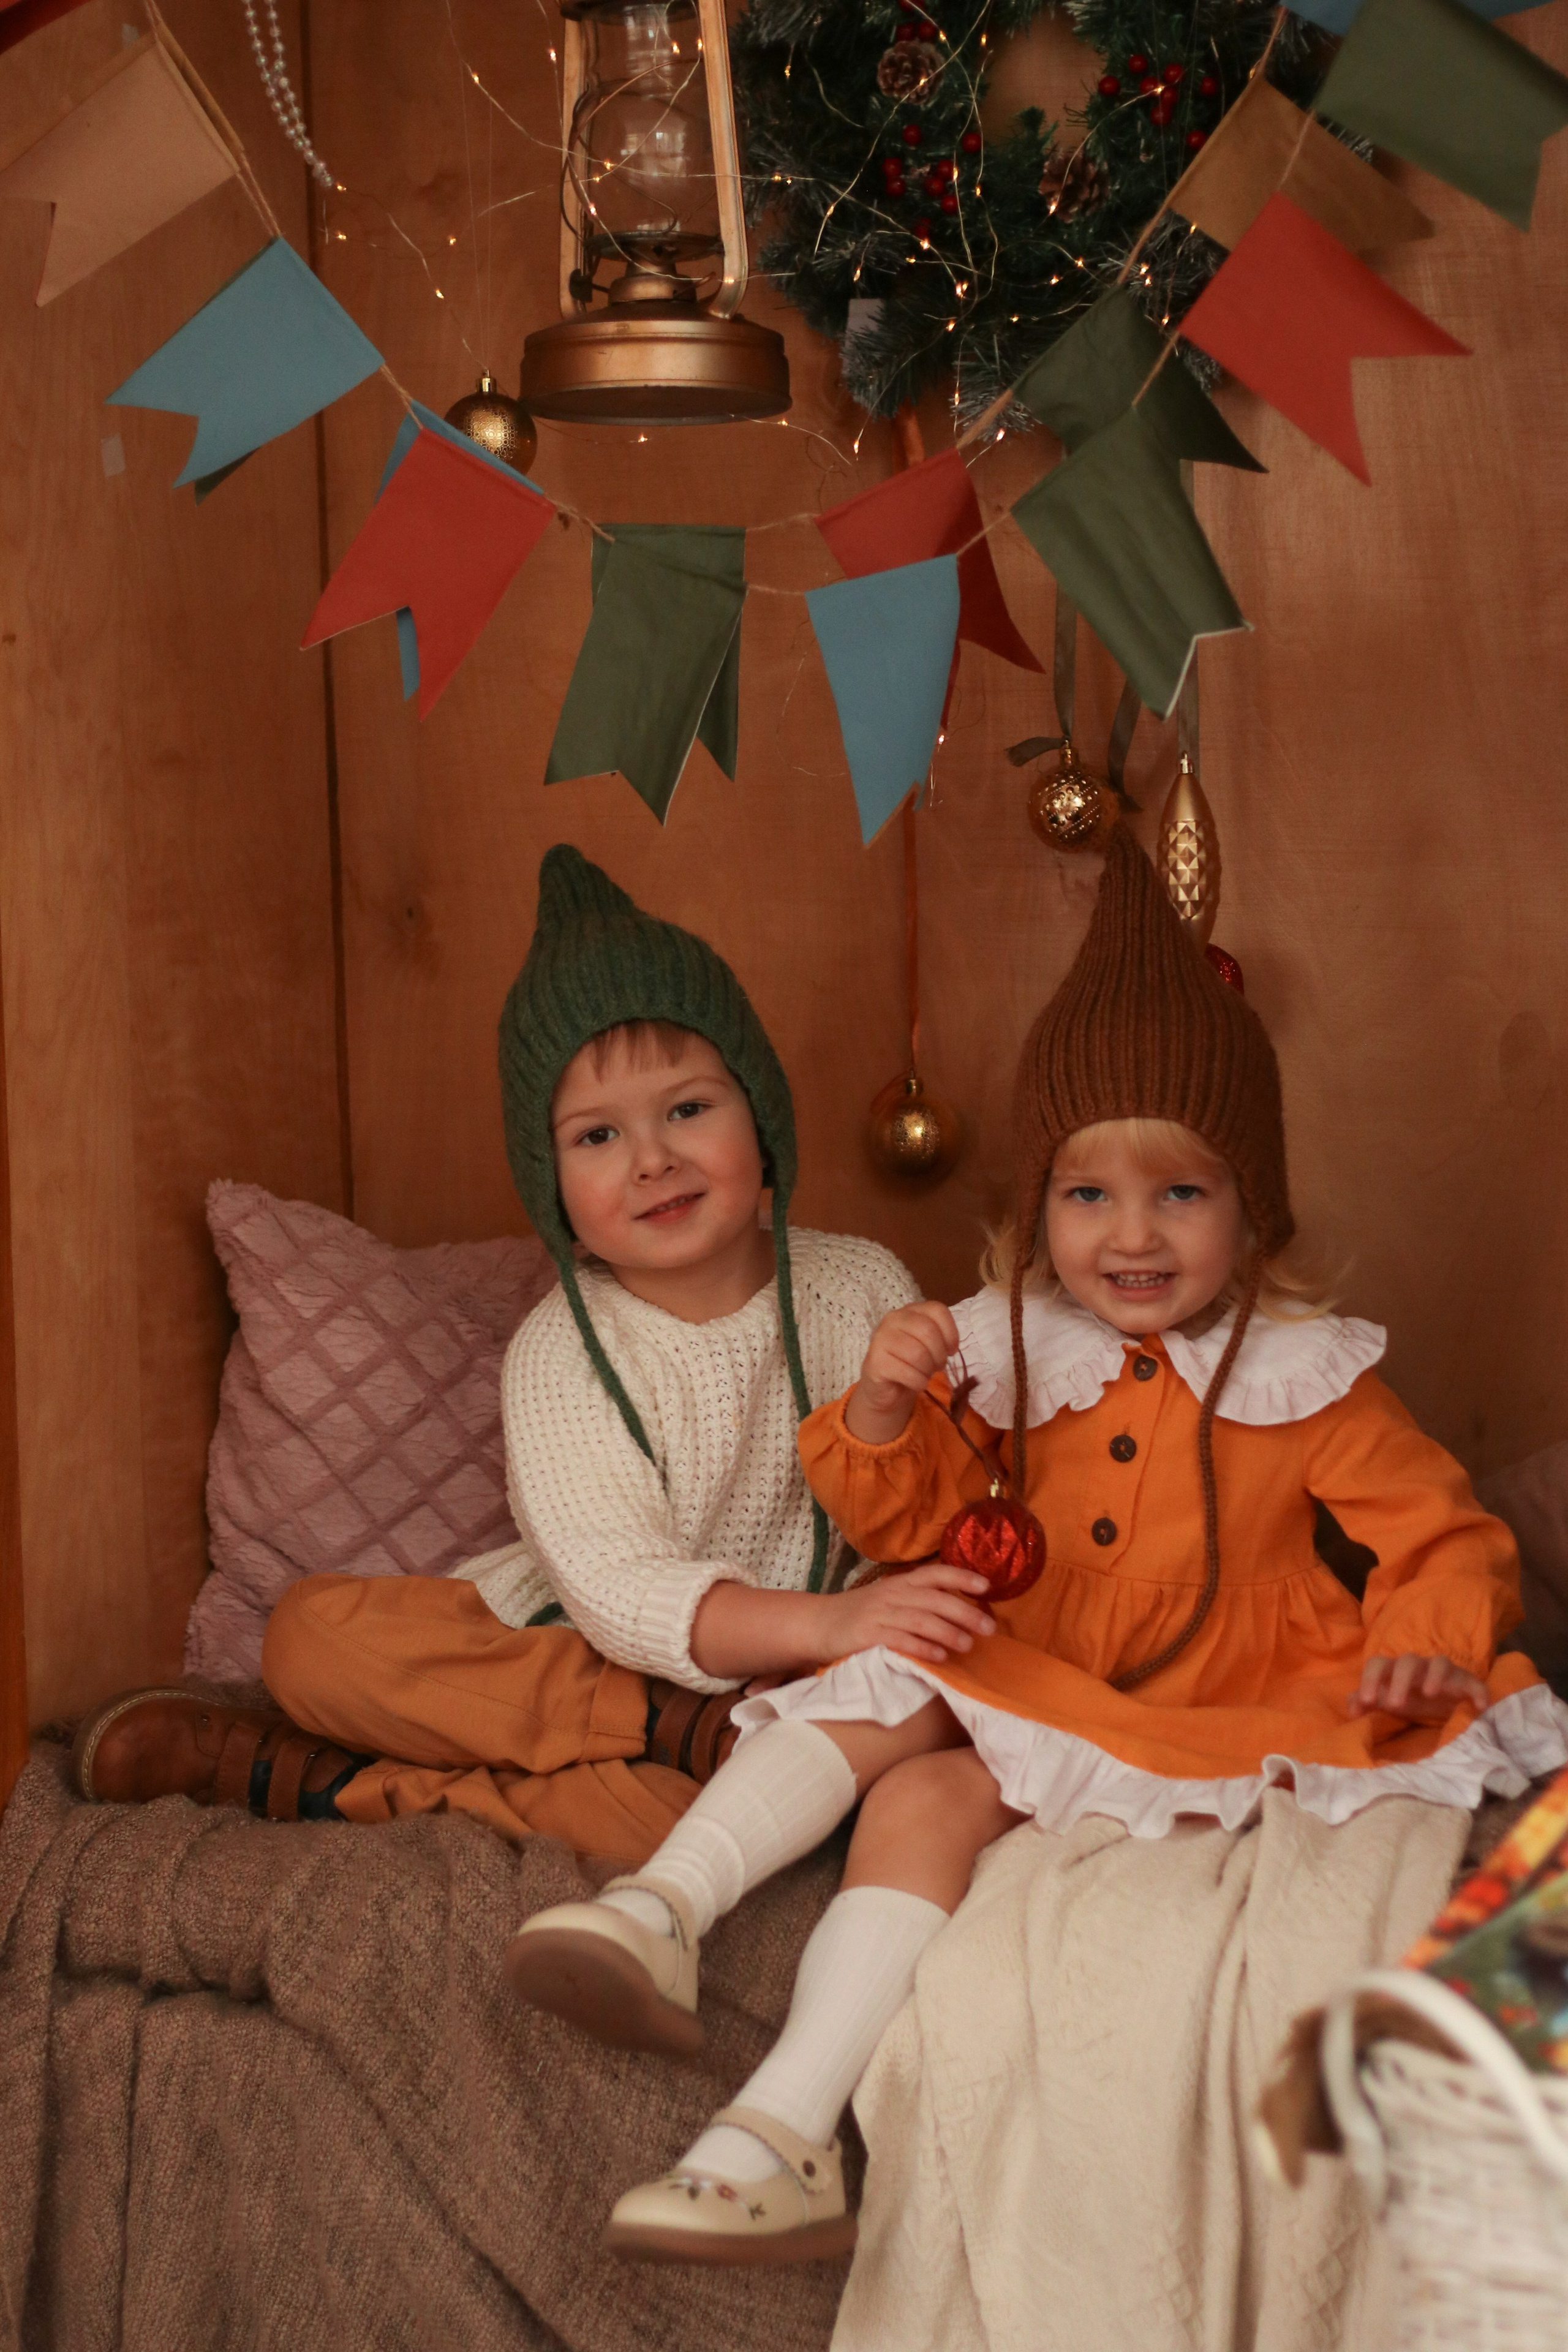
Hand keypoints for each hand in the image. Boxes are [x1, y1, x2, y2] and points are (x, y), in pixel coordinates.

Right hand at [819, 1560, 995, 1667]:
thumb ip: (919, 1600)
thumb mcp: (890, 1598)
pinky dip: (922, 1648)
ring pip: (921, 1619)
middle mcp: (893, 1594)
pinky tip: (939, 1657)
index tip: (987, 1586)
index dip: (962, 1577)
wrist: (818, 1623)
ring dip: (948, 1632)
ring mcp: (880, 1614)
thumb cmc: (861, 1613)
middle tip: (989, 1628)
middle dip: (965, 1611)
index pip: (935, 1574)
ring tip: (968, 1645)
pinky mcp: (868, 1636)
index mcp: (900, 1583)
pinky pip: (900, 1640)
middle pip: (935, 1599)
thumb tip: (962, 1609)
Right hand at [845, 1300, 961, 1444]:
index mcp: (909, 1311)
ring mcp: (881, 1339)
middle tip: (937, 1366)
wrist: (886, 1387)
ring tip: (924, 1374)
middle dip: (939, 1354)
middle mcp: (893, 1319)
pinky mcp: (875, 1362)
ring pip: (917, 1353)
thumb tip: (950, 1347)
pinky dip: (918, 1382)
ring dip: (927, 1370)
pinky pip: (907, 1372)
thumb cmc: (911, 1362)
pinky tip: (916, 1383)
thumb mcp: (928, 1345)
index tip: (951, 1351)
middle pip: (928, 1331)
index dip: (951, 1333)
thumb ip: (940, 1336)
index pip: (937, 1310)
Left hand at [1346, 1653, 1488, 1723]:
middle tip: (1396, 1705)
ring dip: (1435, 1676)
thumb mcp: (1387, 1701)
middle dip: (1400, 1681)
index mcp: (1395, 1670)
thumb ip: (1367, 1701)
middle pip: (1408, 1661)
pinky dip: (1477, 1692)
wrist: (1445, 1703)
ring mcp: (1444, 1672)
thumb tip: (1351, 1707)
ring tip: (1430, 1695)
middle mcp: (1419, 1666)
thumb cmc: (1410, 1699)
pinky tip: (1479, 1706)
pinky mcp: (1466, 1682)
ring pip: (1439, 1662)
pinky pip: (1473, 1682)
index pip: (1378, 1663)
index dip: (1370, 1679)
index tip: (1367, 1701)